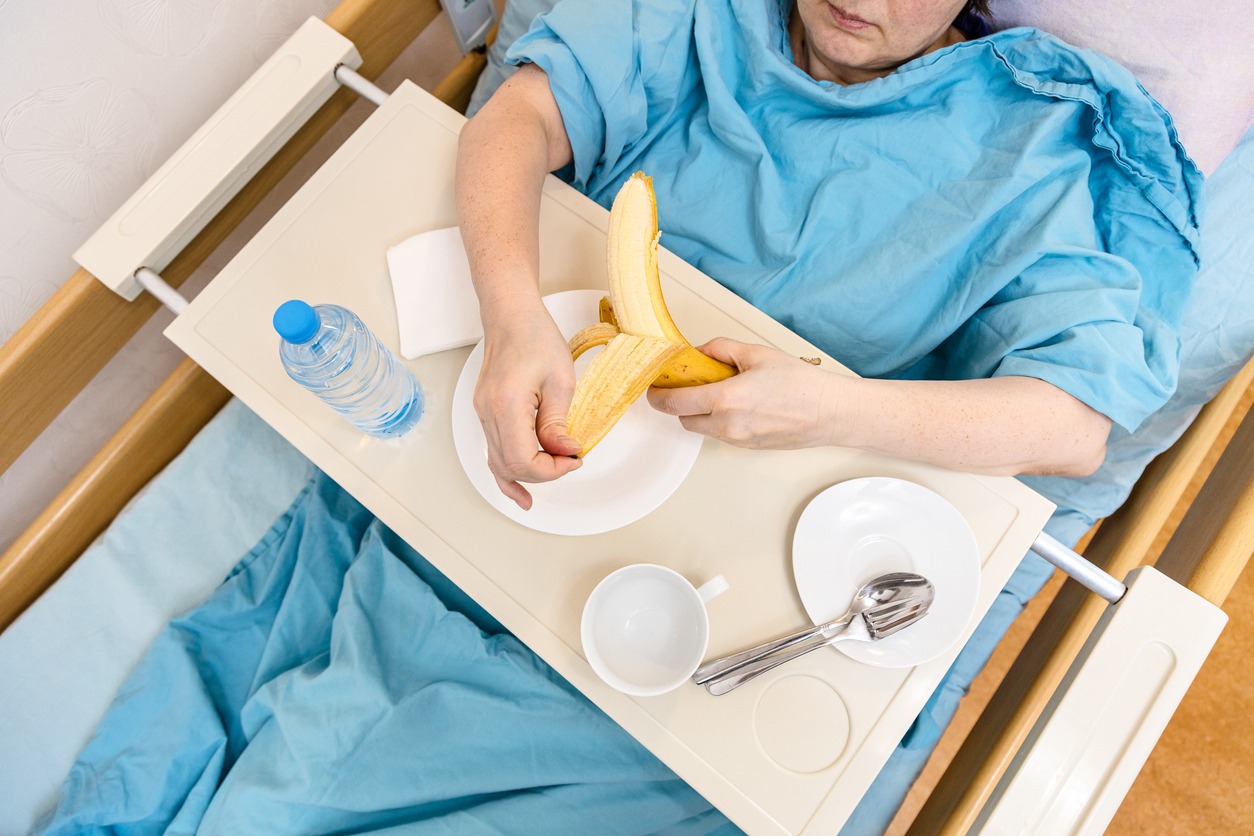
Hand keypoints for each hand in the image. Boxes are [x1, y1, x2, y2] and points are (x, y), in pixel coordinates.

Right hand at [473, 300, 581, 508]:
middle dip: (543, 474)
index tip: (575, 458)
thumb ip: (558, 421)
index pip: (524, 460)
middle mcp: (487, 413)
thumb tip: (565, 452)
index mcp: (506, 405)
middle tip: (570, 461)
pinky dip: (506, 472)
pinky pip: (493, 450)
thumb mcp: (560, 379)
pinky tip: (517, 490)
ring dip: (524, 476)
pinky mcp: (485, 412)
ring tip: (541, 492)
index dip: (552, 470)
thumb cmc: (536, 338)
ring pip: (498, 463)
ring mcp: (482, 414)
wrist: (511, 316)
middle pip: (510, 466)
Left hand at [646, 338, 842, 449]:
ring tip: (723, 391)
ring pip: (702, 428)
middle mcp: (727, 425)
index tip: (656, 386)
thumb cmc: (801, 384)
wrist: (830, 412)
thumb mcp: (756, 353)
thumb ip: (720, 349)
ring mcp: (737, 440)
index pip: (673, 403)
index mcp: (725, 400)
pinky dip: (720, 421)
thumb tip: (699, 351)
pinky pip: (722, 435)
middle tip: (692, 383)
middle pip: (683, 419)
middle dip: (682, 402)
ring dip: (702, 412)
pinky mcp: (748, 448)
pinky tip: (740, 404)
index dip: (658, 395)